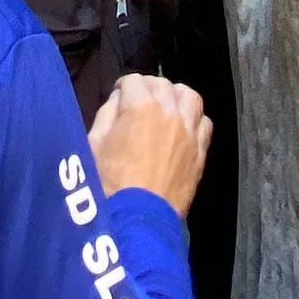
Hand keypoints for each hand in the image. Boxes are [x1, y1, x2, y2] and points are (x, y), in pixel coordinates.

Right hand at [88, 74, 211, 218]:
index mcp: (141, 105)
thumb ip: (107, 113)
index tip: (119, 96)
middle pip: (163, 84)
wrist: (138, 218)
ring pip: (190, 97)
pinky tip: (183, 127)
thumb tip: (119, 100)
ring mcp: (189, 131)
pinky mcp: (200, 151)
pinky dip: (193, 119)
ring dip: (176, 96)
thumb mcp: (94, 143)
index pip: (133, 80)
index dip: (123, 86)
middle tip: (139, 100)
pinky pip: (204, 123)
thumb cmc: (109, 182)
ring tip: (166, 106)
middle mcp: (170, 111)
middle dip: (148, 88)